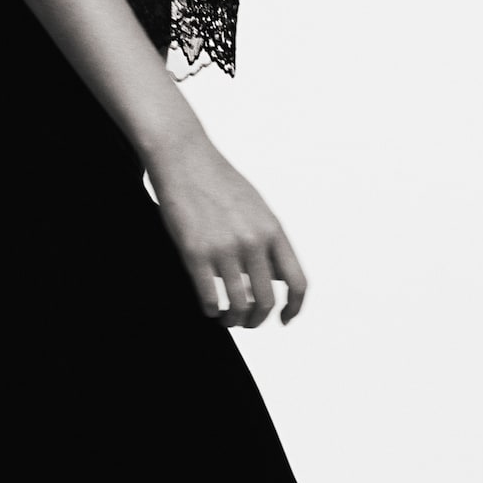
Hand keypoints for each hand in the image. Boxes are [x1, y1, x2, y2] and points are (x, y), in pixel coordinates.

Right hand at [148, 133, 306, 328]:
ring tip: (226, 319)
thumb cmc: (219, 180)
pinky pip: (209, 297)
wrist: (185, 159)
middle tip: (247, 323)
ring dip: (232, 319)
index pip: (297, 282)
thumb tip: (279, 276)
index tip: (285, 319)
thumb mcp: (257, 207)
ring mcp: (224, 248)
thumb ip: (269, 240)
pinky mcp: (195, 252)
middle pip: (265, 300)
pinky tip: (209, 309)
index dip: (295, 308)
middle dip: (257, 320)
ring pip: (237, 304)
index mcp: (273, 230)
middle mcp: (253, 241)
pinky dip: (211, 310)